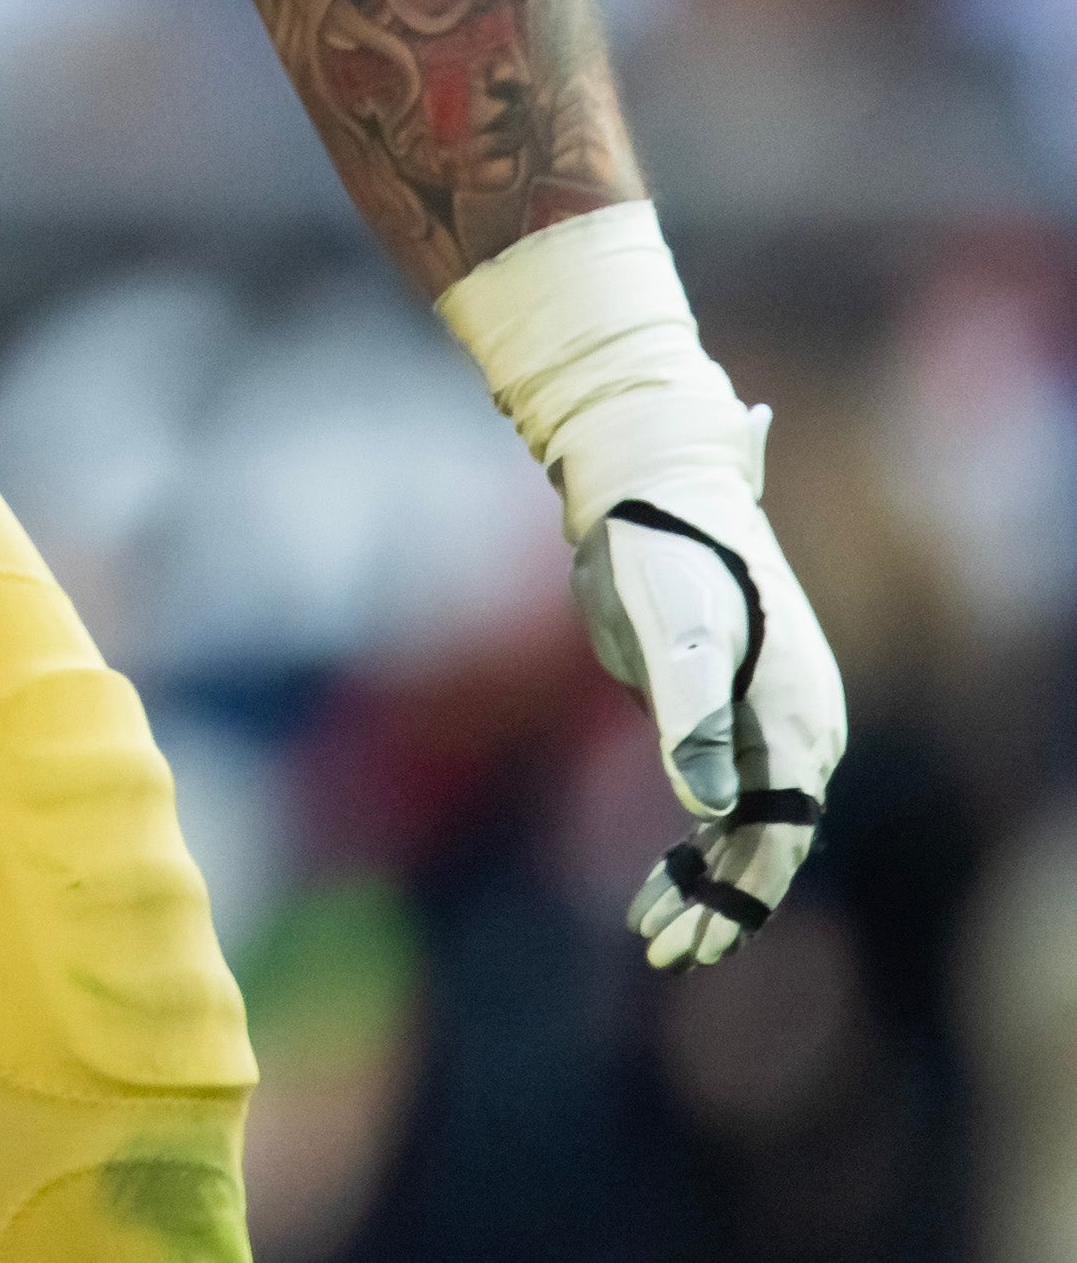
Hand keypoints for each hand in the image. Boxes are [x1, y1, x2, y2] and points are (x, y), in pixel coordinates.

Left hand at [573, 437, 844, 969]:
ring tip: (653, 938)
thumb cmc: (663, 554)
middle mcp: (797, 733)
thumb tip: (706, 808)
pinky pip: (724, 804)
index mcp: (797, 721)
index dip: (741, 896)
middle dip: (722, 907)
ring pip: (747, 832)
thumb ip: (693, 717)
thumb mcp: (674, 629)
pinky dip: (693, 850)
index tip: (696, 944)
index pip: (781, 835)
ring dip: (705, 888)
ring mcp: (764, 727)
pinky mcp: (727, 718)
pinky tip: (654, 884)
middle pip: (770, 845)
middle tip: (665, 955)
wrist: (656, 493)